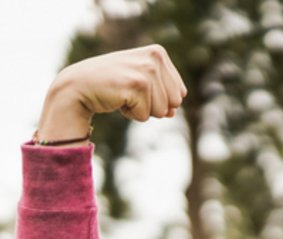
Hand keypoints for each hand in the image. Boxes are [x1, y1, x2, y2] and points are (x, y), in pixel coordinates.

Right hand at [37, 45, 186, 142]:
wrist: (77, 86)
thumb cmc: (111, 84)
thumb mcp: (141, 84)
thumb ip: (163, 95)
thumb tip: (172, 112)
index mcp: (158, 53)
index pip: (180, 93)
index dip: (159, 98)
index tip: (136, 86)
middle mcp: (154, 57)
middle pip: (174, 103)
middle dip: (153, 106)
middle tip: (128, 91)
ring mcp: (146, 70)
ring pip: (161, 111)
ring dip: (141, 110)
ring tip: (121, 94)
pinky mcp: (136, 85)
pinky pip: (145, 115)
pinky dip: (130, 114)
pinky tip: (116, 99)